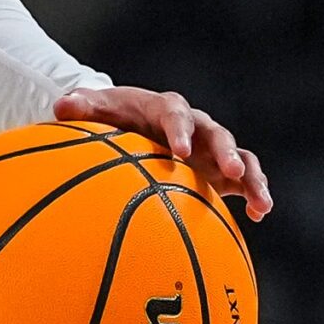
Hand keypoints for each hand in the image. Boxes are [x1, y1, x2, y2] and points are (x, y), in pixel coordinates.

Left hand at [55, 85, 270, 221]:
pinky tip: (258, 216)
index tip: (182, 151)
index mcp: (164, 109)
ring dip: (252, 178)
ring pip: (240, 158)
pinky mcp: (218, 170)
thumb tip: (61, 107)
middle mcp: (195, 127)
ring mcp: (211, 149)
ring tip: (262, 203)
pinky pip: (243, 180)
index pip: (175, 114)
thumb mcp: (94, 108)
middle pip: (217, 134)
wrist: (127, 122)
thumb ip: (81, 107)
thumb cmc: (109, 115)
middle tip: (231, 172)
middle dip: (226, 153)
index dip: (180, 130)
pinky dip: (252, 194)